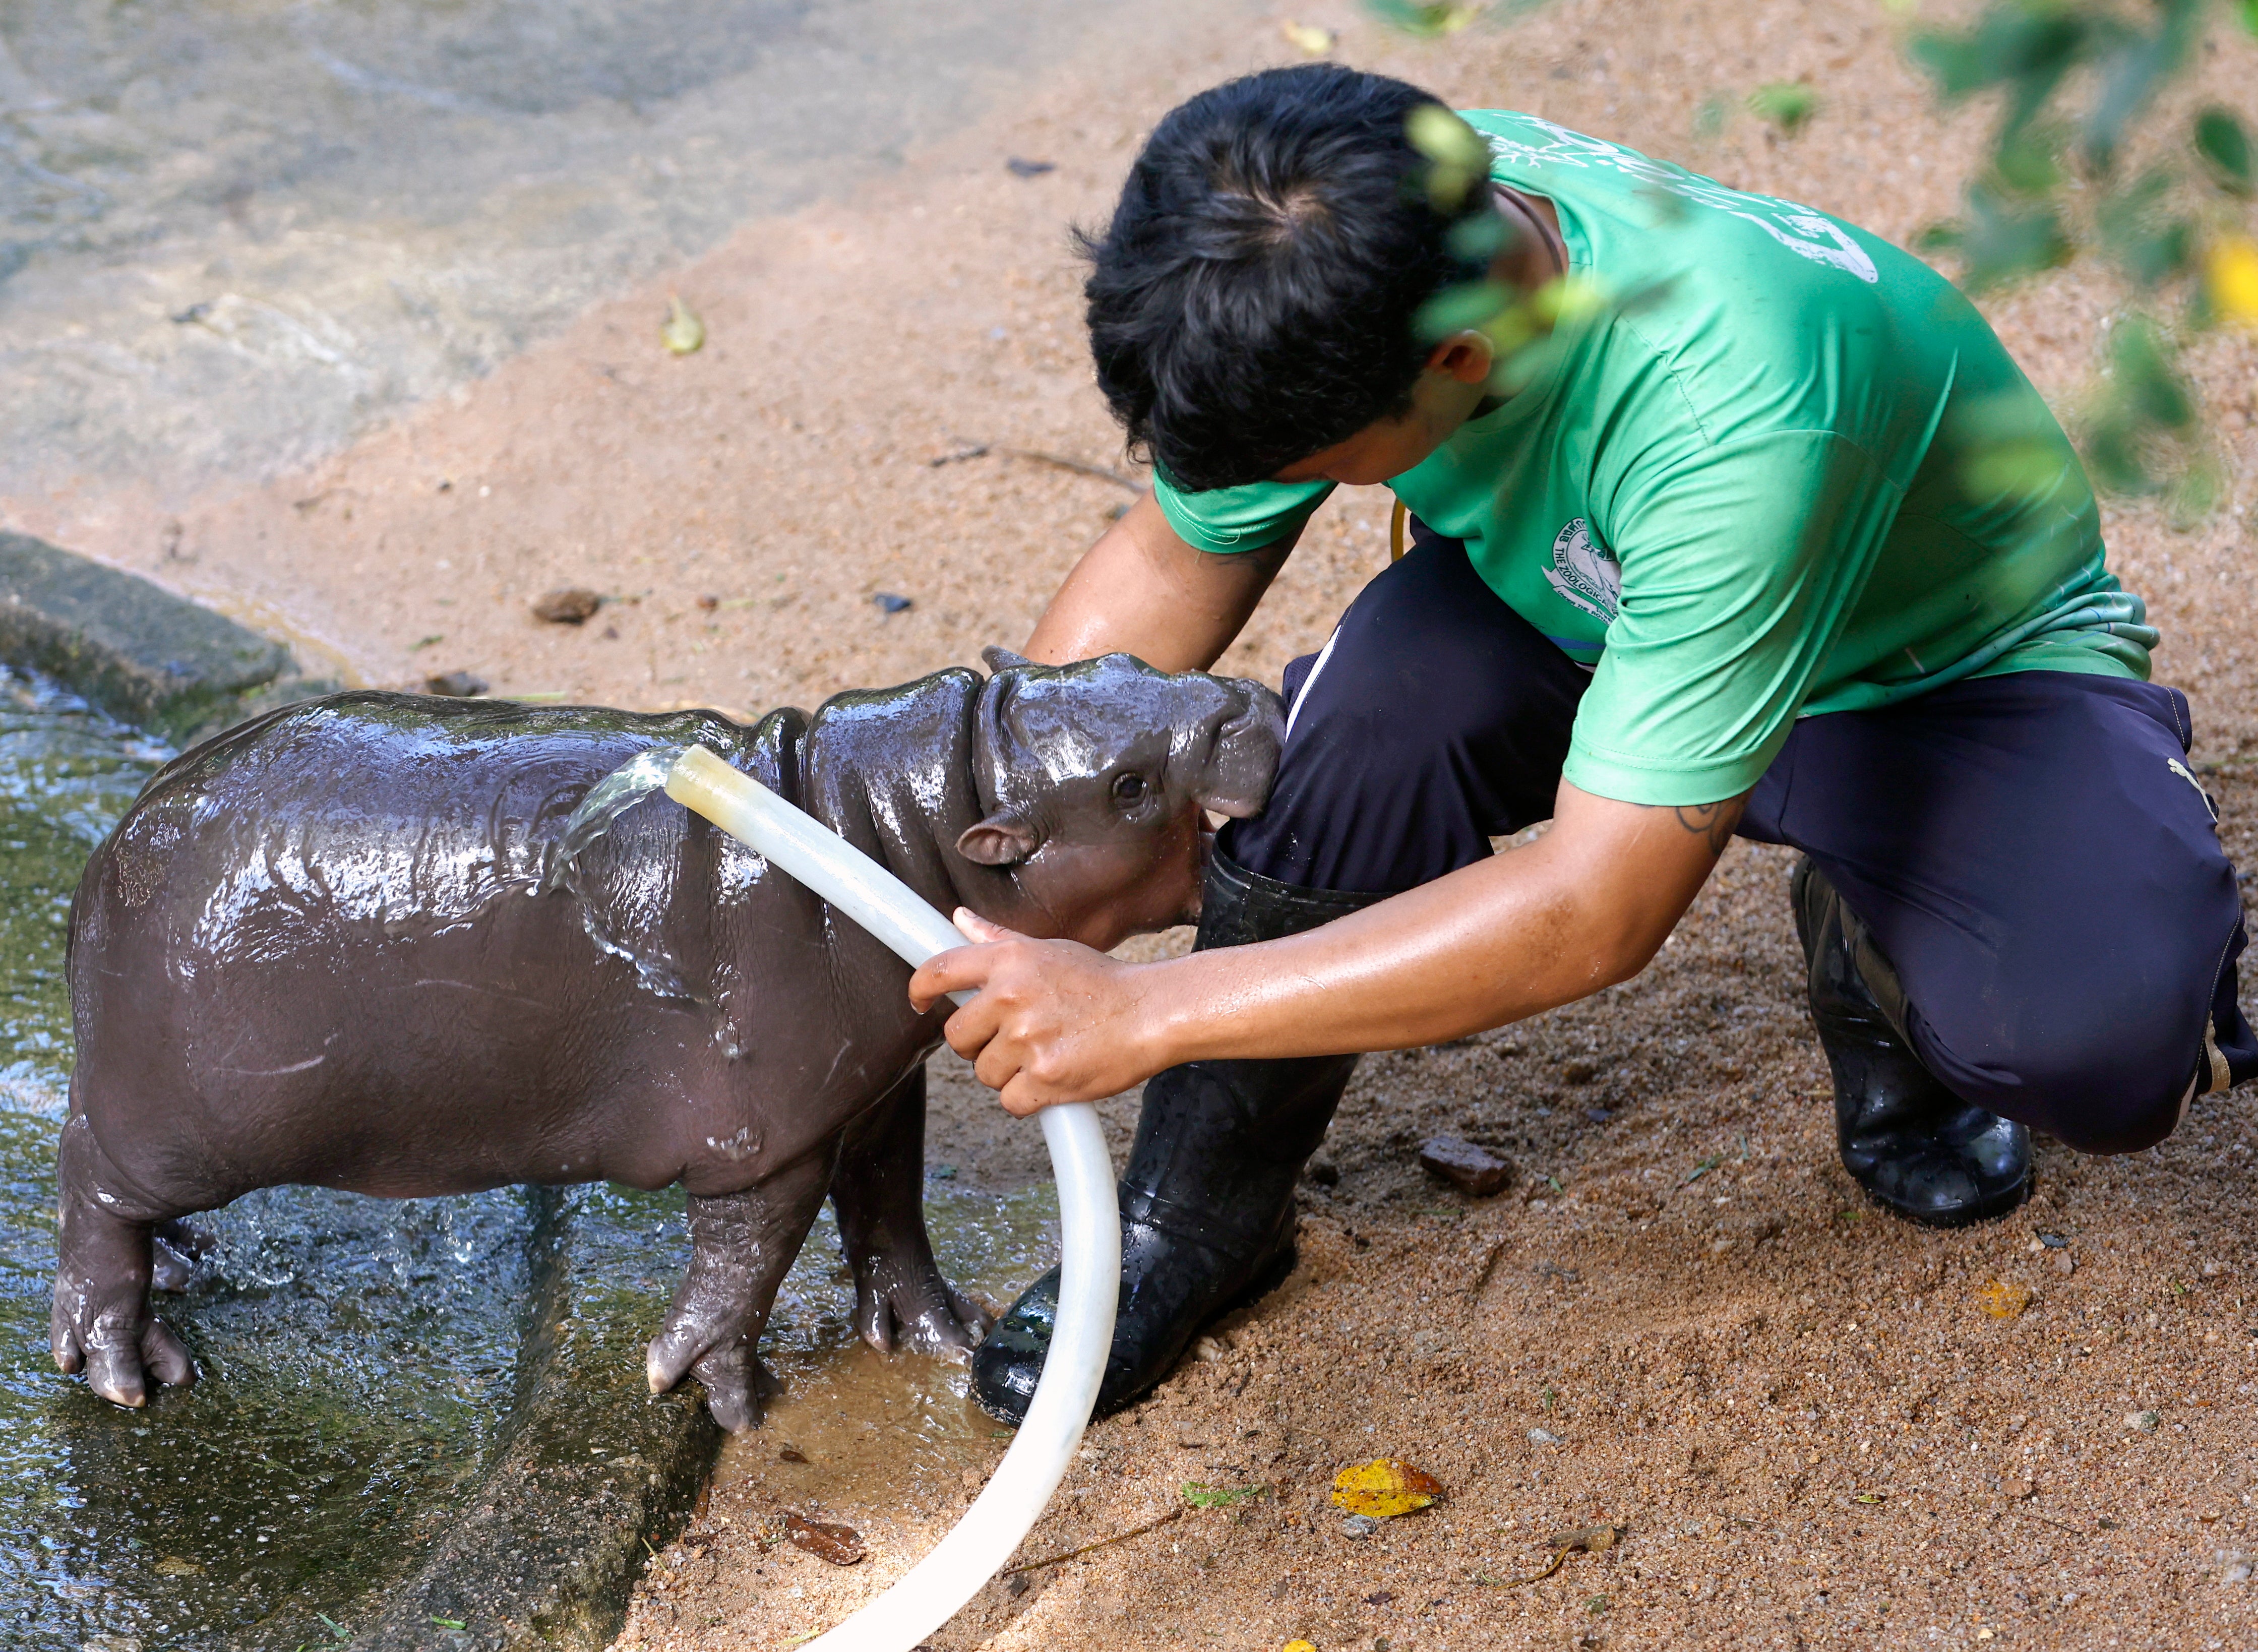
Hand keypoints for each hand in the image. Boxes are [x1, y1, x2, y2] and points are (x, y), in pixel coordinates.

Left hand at [909, 911, 1173, 1115]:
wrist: (1153, 1013)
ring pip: (984, 1072)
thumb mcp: (1049, 950)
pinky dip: (1029, 1097)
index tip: (918, 1002)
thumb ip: (998, 939)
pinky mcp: (1045, 1079)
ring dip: (1008, 1071)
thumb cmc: (1103, 982)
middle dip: (978, 1043)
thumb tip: (958, 919)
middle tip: (1014, 1037)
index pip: (939, 972)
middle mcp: (1012, 997)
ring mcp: (1027, 1040)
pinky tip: (1054, 1077)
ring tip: (1045, 1053)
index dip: (919, 990)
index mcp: (1009, 961)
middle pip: (957, 1036)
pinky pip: (1010, 1100)